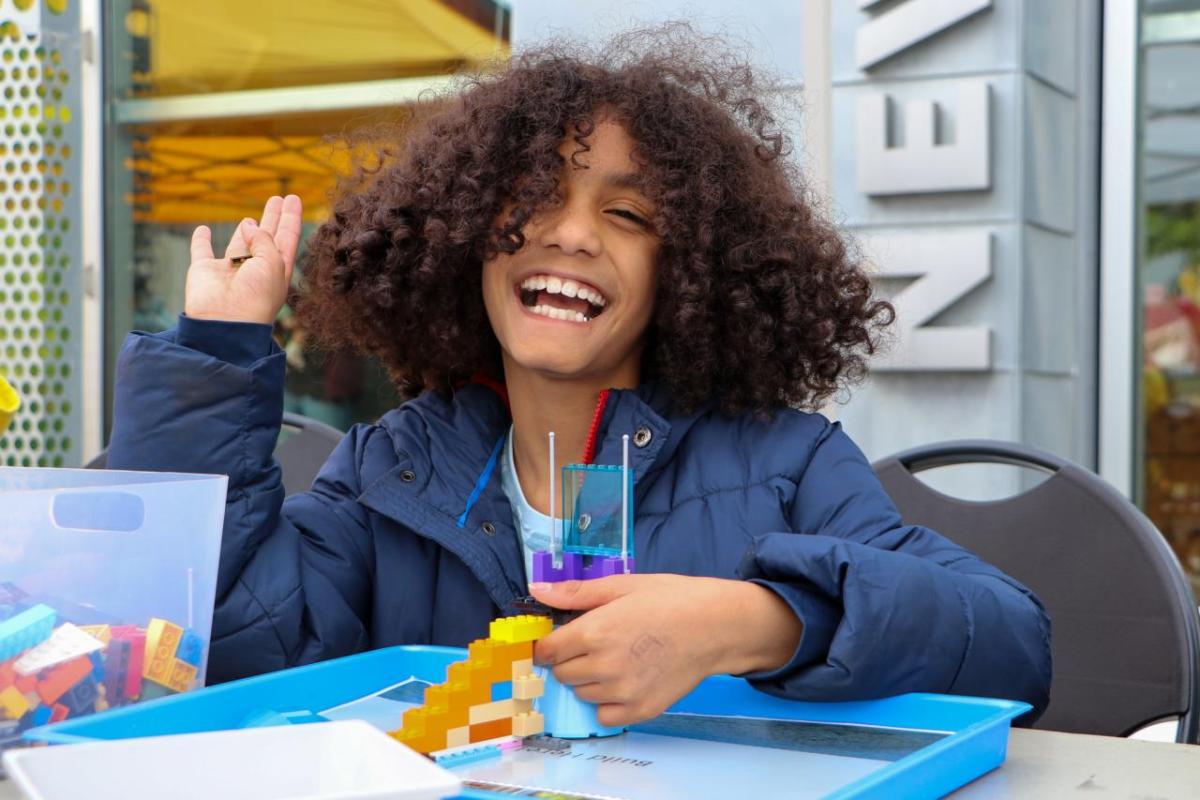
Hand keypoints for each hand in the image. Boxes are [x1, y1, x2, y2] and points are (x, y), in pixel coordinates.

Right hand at [184, 195, 302, 323]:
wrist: (224, 322)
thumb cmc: (256, 296)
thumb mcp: (272, 264)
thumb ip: (264, 240)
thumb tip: (249, 225)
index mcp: (277, 270)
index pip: (287, 239)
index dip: (290, 219)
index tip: (293, 199)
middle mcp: (255, 270)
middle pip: (267, 238)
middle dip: (273, 219)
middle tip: (279, 199)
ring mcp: (229, 271)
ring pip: (239, 243)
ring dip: (246, 231)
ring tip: (250, 220)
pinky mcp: (204, 271)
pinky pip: (201, 251)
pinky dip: (200, 241)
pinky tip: (203, 230)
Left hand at [529, 574, 802, 726]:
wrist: (717, 627)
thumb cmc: (672, 600)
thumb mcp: (623, 586)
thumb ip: (576, 593)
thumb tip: (537, 590)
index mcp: (594, 632)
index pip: (547, 652)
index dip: (551, 644)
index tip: (562, 639)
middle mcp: (603, 666)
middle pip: (562, 674)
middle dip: (571, 659)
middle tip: (598, 643)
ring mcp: (621, 692)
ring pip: (582, 693)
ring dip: (590, 679)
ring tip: (618, 658)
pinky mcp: (640, 710)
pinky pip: (604, 715)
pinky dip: (609, 702)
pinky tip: (627, 680)